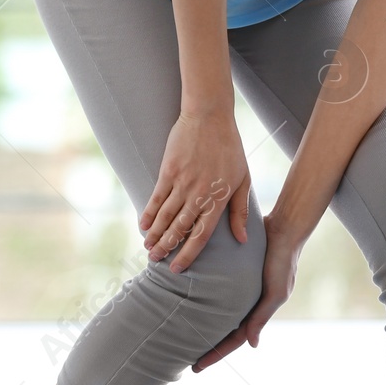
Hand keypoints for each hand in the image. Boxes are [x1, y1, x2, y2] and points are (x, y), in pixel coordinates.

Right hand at [140, 109, 249, 273]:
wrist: (209, 116)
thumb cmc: (229, 148)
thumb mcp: (243, 179)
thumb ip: (240, 211)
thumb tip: (242, 239)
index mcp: (218, 199)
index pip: (201, 235)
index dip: (188, 254)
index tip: (178, 268)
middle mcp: (198, 194)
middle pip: (179, 229)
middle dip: (167, 247)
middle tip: (156, 260)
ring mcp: (181, 183)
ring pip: (165, 216)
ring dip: (155, 234)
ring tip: (148, 248)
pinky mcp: (168, 171)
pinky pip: (156, 197)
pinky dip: (148, 213)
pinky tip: (143, 225)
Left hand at [192, 211, 303, 372]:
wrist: (283, 228)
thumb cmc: (281, 260)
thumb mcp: (275, 291)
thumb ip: (262, 317)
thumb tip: (253, 345)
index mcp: (258, 312)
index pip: (233, 340)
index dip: (215, 355)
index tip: (195, 367)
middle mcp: (248, 303)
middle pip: (222, 330)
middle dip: (206, 345)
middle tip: (183, 358)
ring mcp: (241, 289)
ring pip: (217, 313)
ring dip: (202, 324)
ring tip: (181, 334)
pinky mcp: (234, 273)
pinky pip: (216, 292)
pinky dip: (203, 300)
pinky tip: (188, 302)